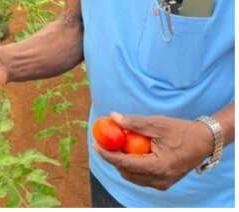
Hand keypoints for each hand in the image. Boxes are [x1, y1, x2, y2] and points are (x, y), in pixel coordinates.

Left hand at [95, 112, 214, 190]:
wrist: (204, 141)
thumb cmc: (182, 131)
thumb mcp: (157, 124)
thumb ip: (134, 123)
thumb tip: (112, 117)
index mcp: (158, 167)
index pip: (124, 164)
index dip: (107, 154)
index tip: (96, 144)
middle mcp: (160, 179)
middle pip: (126, 172)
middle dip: (113, 158)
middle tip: (104, 142)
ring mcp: (162, 183)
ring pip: (132, 176)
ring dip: (122, 163)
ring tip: (117, 146)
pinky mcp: (164, 182)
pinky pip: (141, 177)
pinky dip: (133, 166)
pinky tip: (131, 152)